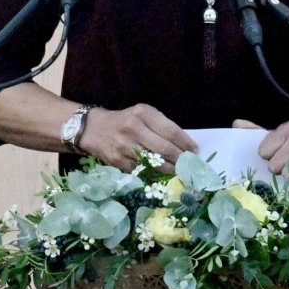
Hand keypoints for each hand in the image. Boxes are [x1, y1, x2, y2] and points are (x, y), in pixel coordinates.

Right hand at [80, 104, 197, 168]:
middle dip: (181, 159)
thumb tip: (184, 144)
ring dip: (170, 169)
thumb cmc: (124, 121)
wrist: (93, 129)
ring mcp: (125, 147)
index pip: (171, 130)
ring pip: (155, 163)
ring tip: (179, 170)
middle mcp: (133, 129)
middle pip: (165, 149)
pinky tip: (162, 175)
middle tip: (189, 163)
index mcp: (142, 113)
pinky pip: (142, 171)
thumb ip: (160, 125)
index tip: (195, 150)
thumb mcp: (142, 114)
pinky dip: (154, 174)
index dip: (185, 143)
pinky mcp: (118, 161)